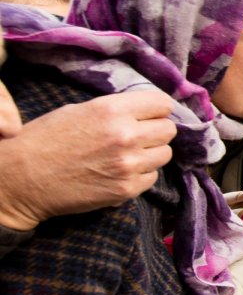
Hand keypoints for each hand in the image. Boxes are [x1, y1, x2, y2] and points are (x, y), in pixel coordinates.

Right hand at [0, 89, 176, 230]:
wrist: (21, 179)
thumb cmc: (45, 140)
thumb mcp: (79, 110)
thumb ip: (116, 110)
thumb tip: (146, 112)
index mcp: (112, 110)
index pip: (162, 104)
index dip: (156, 110)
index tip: (150, 115)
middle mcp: (125, 136)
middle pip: (169, 130)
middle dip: (156, 132)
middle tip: (138, 136)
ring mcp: (128, 165)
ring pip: (164, 155)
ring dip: (150, 154)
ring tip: (127, 155)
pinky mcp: (126, 189)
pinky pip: (152, 177)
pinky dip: (141, 175)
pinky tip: (119, 172)